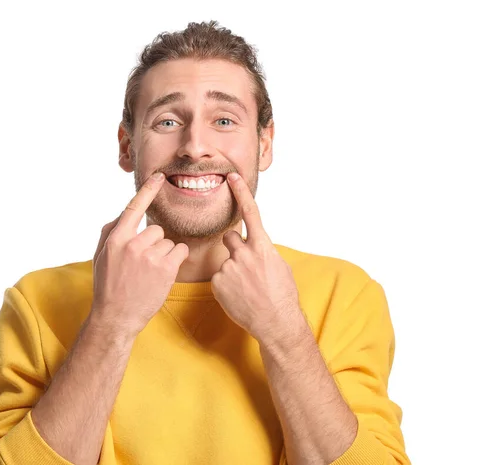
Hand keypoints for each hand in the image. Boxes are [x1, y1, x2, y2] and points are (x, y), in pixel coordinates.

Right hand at [90, 173, 189, 338]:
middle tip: (143, 264)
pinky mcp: (166, 268)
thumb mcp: (100, 256)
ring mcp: (149, 256)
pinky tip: (164, 273)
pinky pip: (180, 251)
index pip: (133, 207)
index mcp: (115, 238)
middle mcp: (132, 244)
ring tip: (150, 273)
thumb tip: (123, 214)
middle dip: (154, 244)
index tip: (160, 176)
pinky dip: (176, 259)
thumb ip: (111, 232)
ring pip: (168, 241)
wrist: (116, 317)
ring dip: (164, 254)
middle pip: (156, 229)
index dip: (148, 191)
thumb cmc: (108, 286)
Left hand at [211, 173, 298, 341]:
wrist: (275, 322)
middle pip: (230, 238)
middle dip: (236, 249)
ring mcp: (229, 268)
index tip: (232, 177)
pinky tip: (238, 296)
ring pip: (225, 261)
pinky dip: (226, 286)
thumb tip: (255, 244)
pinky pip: (218, 278)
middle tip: (247, 269)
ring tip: (246, 289)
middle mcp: (244, 254)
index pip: (250, 213)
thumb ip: (263, 251)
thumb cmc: (282, 294)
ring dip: (232, 271)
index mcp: (262, 247)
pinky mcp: (217, 283)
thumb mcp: (279, 266)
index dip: (240, 193)